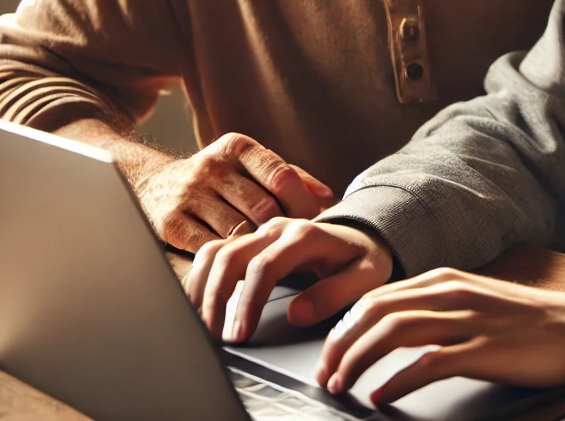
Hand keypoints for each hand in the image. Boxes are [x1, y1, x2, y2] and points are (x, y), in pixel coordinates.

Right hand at [133, 131, 333, 252]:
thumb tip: (326, 195)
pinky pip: (211, 248)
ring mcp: (190, 195)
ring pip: (238, 230)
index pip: (280, 175)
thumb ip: (290, 177)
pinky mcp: (172, 223)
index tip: (315, 225)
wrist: (152, 184)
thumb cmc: (218, 180)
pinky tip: (244, 271)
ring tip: (276, 262)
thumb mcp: (249, 166)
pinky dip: (231, 261)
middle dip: (284, 231)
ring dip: (259, 250)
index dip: (303, 204)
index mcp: (238, 147)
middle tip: (299, 250)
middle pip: (262, 206)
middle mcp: (213, 167)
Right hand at [184, 217, 392, 341]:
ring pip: (216, 251)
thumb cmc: (363, 259)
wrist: (361, 236)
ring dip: (202, 287)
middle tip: (214, 336)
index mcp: (306, 236)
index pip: (265, 266)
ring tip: (200, 323)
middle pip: (232, 256)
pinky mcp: (249, 241)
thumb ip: (335, 294)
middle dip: (217, 299)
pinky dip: (200, 277)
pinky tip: (198, 304)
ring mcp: (260, 232)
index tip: (240, 334)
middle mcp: (278, 228)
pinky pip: (214, 251)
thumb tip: (297, 314)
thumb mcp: (366, 277)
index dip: (248, 302)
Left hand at [316, 269, 564, 406]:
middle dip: (341, 344)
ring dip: (359, 361)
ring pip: (394, 333)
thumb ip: (436, 309)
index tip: (329, 353)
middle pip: (375, 312)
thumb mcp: (474, 301)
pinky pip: (428, 363)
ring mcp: (468, 320)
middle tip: (326, 374)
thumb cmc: (529, 320)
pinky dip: (396, 381)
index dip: (344, 326)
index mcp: (445, 280)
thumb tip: (392, 330)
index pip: (376, 297)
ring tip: (343, 385)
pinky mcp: (484, 350)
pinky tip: (382, 396)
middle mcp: (451, 293)